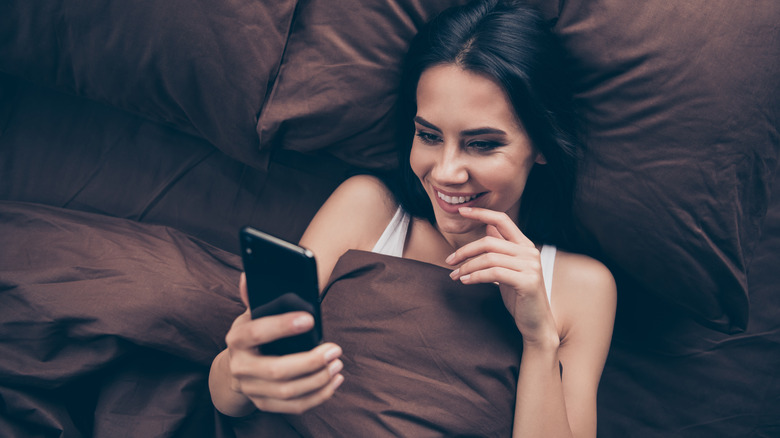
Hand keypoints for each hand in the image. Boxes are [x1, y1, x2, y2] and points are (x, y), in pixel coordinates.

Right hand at [222, 274, 343, 414]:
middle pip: (276, 371)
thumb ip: (254, 296)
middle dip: (310, 361)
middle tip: (335, 350)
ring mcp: (251, 389)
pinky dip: (318, 396)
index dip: (282, 326)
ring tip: (337, 363)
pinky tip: (334, 381)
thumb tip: (250, 275)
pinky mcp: (264, 404)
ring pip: (288, 392)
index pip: (257, 333)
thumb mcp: (251, 314)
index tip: (310, 319)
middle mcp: (240, 367)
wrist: (237, 368)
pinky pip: (294, 406)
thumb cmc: (253, 335)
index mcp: (237, 339)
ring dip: (318, 379)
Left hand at [445, 207, 557, 346]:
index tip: (462, 210)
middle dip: (465, 251)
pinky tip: (466, 282)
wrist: (536, 323)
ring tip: (456, 276)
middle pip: (489, 241)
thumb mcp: (508, 268)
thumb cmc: (519, 295)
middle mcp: (530, 252)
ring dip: (467, 267)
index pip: (502, 220)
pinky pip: (494, 273)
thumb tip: (488, 225)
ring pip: (489, 258)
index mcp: (525, 245)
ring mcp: (531, 266)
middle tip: (449, 261)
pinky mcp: (527, 281)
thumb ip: (500, 247)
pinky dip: (476, 276)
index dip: (481, 212)